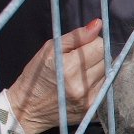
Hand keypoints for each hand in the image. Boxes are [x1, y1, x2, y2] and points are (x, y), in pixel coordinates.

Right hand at [7, 19, 105, 133]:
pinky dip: (96, 83)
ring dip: (97, 70)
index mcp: (69, 68)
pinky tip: (81, 85)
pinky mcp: (91, 110)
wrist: (26, 110)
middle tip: (78, 61)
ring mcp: (87, 100)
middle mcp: (81, 86)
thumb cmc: (36, 75)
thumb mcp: (50, 50)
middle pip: (106, 60)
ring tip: (78, 73)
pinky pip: (104, 88)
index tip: (81, 47)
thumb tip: (98, 24)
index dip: (92, 42)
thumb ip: (76, 36)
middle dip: (96, 56)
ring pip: (108, 74)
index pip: (100, 46)